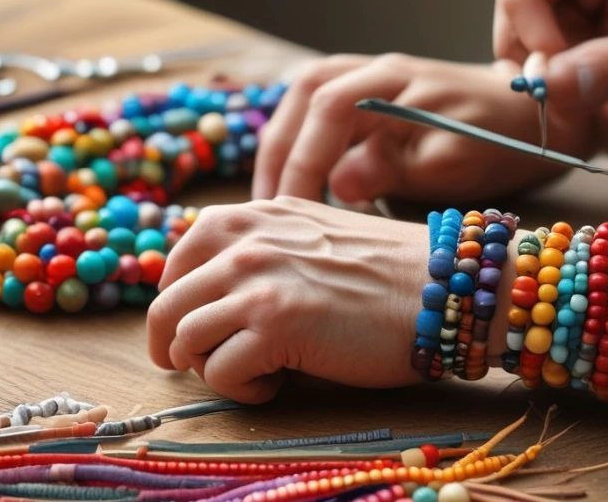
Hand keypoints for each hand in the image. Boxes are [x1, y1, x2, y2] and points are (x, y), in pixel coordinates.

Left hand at [147, 197, 429, 402]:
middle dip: (173, 346)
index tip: (189, 326)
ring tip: (253, 373)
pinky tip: (276, 383)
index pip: (177, 260)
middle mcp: (246, 243)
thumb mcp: (313, 235)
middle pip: (166, 307)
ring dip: (211, 369)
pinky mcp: (275, 326)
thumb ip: (263, 248)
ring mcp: (257, 282)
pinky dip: (241, 390)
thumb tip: (215, 289)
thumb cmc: (388, 271)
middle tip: (195, 365)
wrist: (441, 287)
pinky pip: (221, 374)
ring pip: (184, 341)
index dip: (177, 302)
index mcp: (253, 217)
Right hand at [253, 55, 593, 202]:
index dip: (301, 161)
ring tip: (273, 195)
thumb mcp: (454, 162)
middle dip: (278, 153)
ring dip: (284, 144)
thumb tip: (338, 184)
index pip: (325, 111)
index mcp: (394, 82)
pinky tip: (302, 178)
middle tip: (266, 207)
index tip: (289, 210)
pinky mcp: (374, 96)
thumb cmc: (500, 142)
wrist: (536, 115)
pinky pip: (320, 110)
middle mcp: (375, 71)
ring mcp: (372, 78)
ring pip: (304, 100)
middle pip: (301, 96)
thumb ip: (394, 167)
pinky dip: (303, 141)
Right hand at [494, 0, 607, 131]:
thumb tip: (550, 86)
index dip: (540, 43)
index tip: (577, 80)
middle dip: (542, 72)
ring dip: (545, 89)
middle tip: (585, 98)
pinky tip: (583, 98)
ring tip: (595, 95)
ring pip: (509, 59)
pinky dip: (546, 96)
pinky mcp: (532, 42)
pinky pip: (519, 77)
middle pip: (508, 29)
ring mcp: (533, 7)